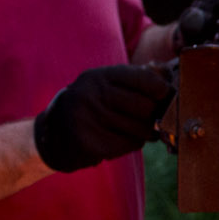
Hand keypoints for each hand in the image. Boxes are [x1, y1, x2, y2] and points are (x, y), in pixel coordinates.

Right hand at [32, 64, 174, 172]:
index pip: (142, 78)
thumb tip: (167, 75)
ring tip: (136, 129)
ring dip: (146, 132)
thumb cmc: (87, 107)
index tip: (165, 95)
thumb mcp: (102, 86)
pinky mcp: (90, 144)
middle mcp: (90, 96)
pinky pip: (130, 144)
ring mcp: (89, 120)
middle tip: (154, 118)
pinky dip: (133, 143)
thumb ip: (133, 80)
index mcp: (97, 77)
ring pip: (141, 128)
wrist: (51, 135)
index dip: (161, 89)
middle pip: (145, 107)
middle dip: (155, 115)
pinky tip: (122, 139)